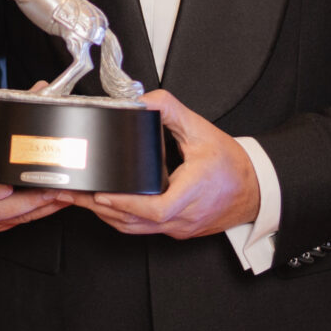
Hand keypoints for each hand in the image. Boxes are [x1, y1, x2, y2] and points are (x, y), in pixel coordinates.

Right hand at [0, 175, 67, 235]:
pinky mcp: (0, 225)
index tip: (7, 187)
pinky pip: (24, 220)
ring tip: (59, 194)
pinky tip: (57, 201)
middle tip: (47, 191)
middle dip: (27, 201)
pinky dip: (43, 210)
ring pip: (15, 218)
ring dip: (41, 206)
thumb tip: (9, 135)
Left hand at [68, 91, 259, 239]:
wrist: (257, 190)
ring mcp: (180, 228)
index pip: (155, 208)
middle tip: (74, 194)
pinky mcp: (178, 231)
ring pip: (137, 230)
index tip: (102, 194)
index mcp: (192, 194)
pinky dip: (122, 220)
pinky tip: (107, 208)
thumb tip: (146, 100)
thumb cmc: (233, 166)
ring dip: (107, 217)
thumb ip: (172, 111)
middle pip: (136, 222)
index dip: (126, 203)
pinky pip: (144, 230)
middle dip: (101, 209)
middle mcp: (184, 218)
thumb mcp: (203, 131)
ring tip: (81, 200)